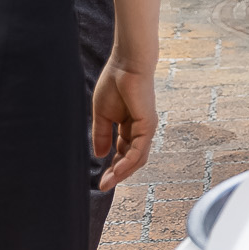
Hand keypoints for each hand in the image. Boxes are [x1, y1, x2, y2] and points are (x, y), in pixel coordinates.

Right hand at [90, 59, 157, 189]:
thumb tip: (100, 155)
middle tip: (103, 185)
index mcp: (130, 126)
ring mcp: (146, 128)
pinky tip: (116, 171)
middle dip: (118, 174)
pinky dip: (128, 162)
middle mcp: (141, 129)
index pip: (123, 152)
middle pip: (131, 159)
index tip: (100, 180)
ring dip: (122, 172)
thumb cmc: (115, 83)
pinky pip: (139, 149)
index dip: (112, 166)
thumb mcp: (102, 114)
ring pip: (137, 158)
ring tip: (107, 182)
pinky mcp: (148, 125)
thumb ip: (102, 134)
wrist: (126, 64)